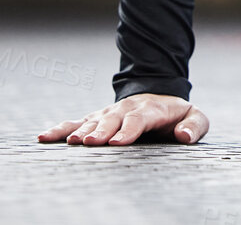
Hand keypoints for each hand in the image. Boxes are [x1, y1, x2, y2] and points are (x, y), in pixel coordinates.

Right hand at [37, 93, 208, 146]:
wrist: (160, 96)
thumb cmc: (178, 115)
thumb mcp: (196, 117)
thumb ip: (194, 126)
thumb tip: (183, 136)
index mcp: (150, 110)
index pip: (138, 120)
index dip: (128, 131)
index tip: (117, 143)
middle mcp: (126, 109)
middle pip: (112, 120)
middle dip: (100, 131)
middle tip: (89, 143)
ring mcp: (109, 113)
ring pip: (92, 121)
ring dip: (80, 131)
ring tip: (70, 142)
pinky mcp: (96, 118)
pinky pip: (76, 122)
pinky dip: (60, 129)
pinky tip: (44, 137)